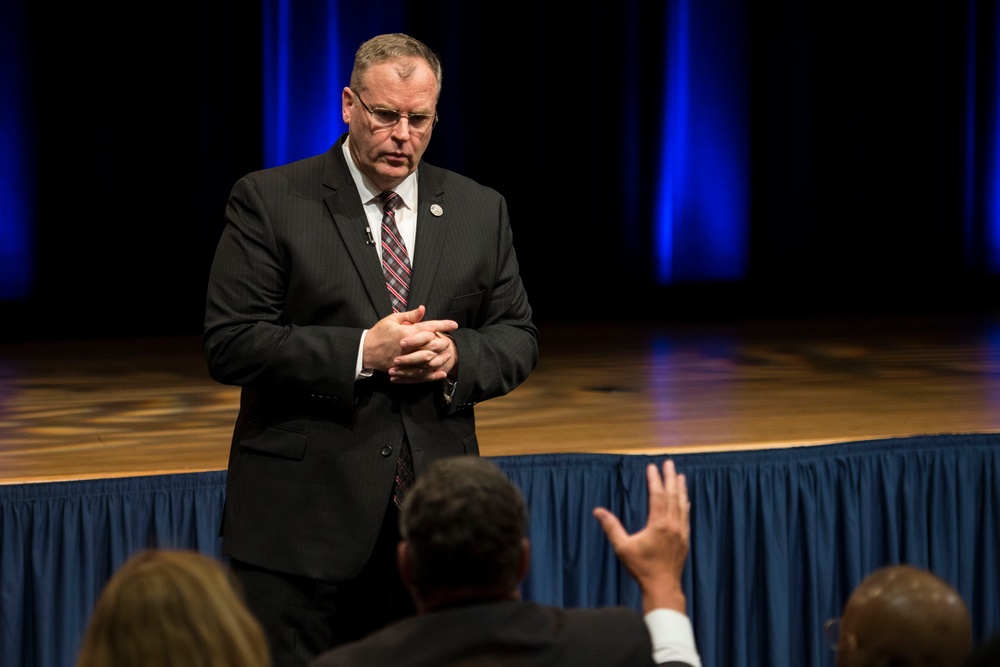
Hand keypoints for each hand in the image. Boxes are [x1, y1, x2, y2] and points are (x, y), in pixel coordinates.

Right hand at [363, 305, 457, 381]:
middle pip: (431, 345)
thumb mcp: (392, 319)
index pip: (429, 327)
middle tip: (449, 341)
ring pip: (428, 361)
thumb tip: (423, 309)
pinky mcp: (403, 370)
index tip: (454, 324)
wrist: (365, 350)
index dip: (443, 325)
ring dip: (440, 358)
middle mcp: (408, 346)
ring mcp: (405, 360)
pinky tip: (441, 372)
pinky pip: (421, 374)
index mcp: (406, 332)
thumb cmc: (379, 332)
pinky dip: (432, 375)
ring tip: (447, 355)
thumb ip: (409, 315)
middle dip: (443, 343)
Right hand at [593, 459, 690, 613]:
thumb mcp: (623, 548)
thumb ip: (611, 527)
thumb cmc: (642, 568)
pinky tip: (685, 500)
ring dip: (680, 489)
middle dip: (670, 478)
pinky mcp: (684, 540)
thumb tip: (597, 511)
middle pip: (673, 496)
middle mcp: (673, 525)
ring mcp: (681, 532)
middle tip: (669, 463)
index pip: (657, 496)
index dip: (655, 480)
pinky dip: (685, 504)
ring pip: (682, 505)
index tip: (651, 467)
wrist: (663, 588)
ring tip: (679, 476)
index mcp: (659, 525)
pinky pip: (686, 516)